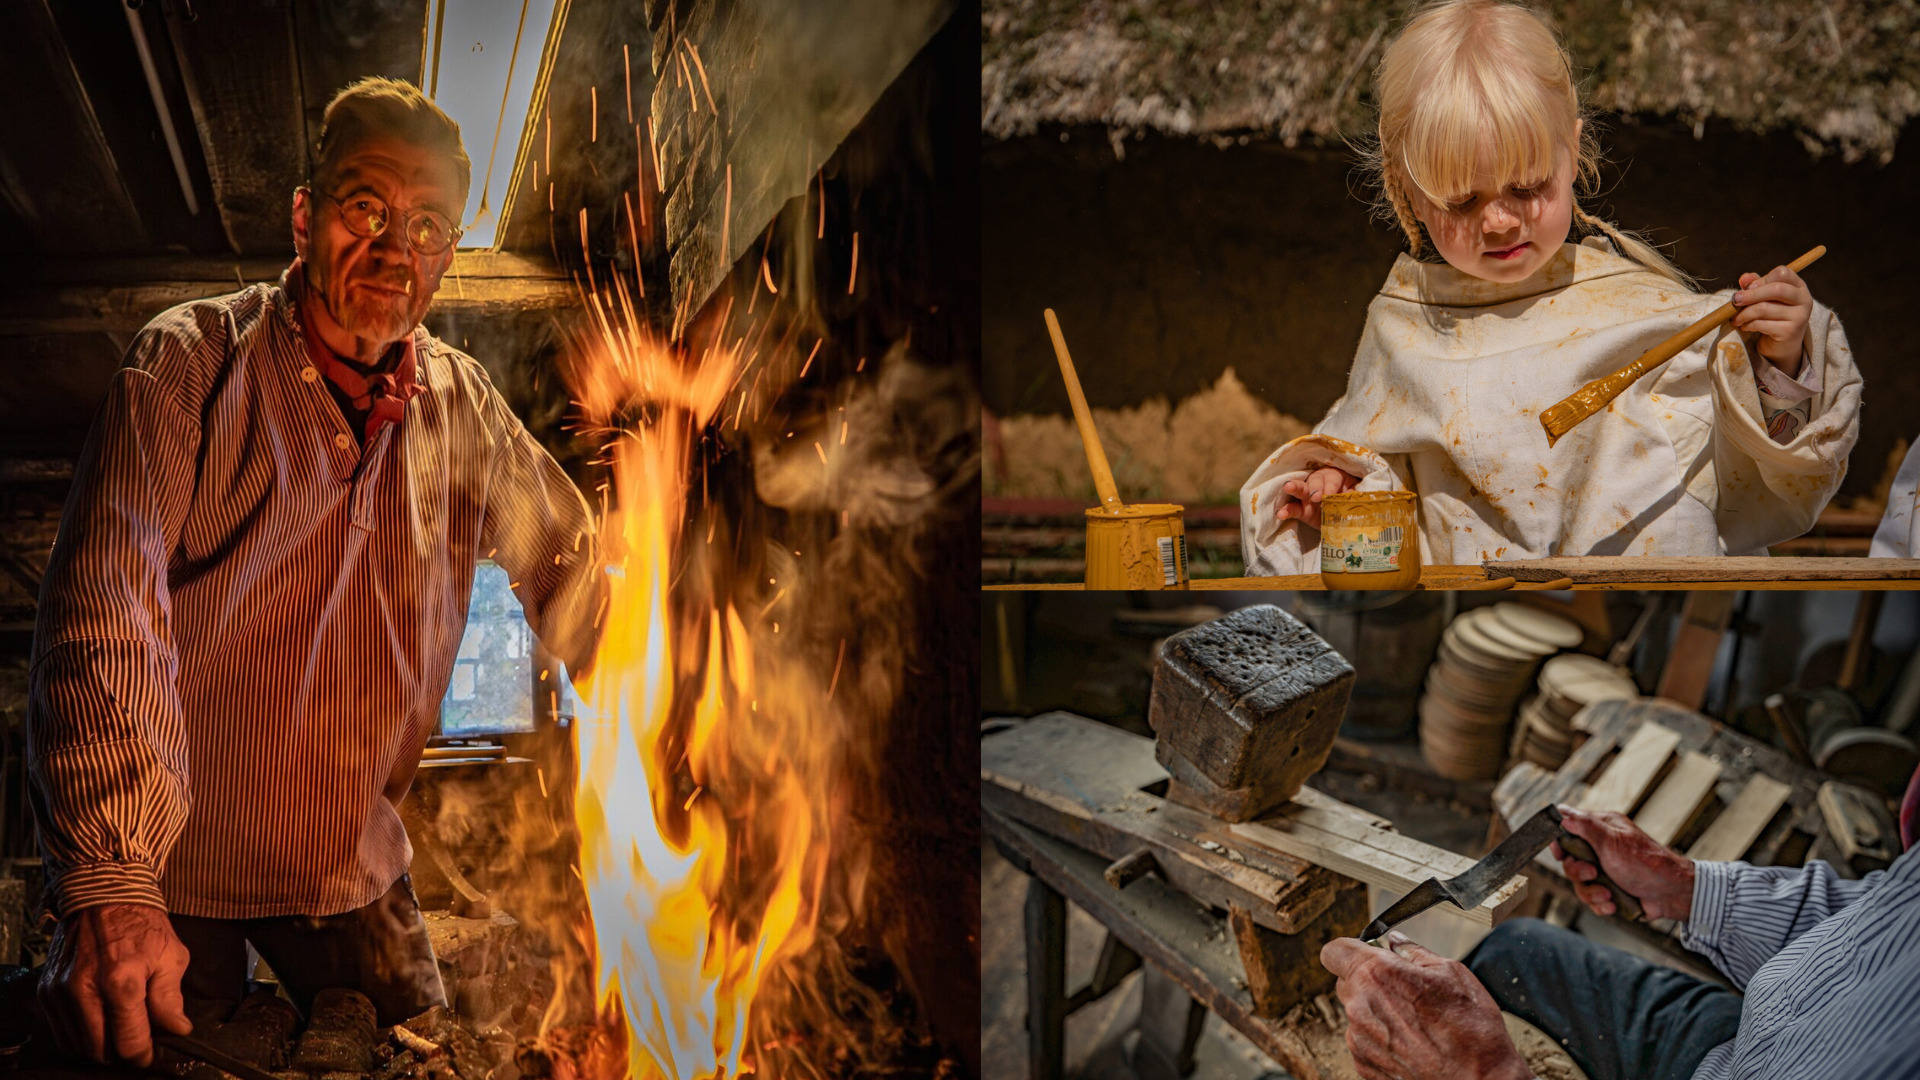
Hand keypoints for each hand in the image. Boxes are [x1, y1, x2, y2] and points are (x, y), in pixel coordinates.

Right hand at [38, 903, 191, 1065]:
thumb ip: (170, 999)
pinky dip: (80, 1033)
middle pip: (99, 1050)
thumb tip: (177, 1031)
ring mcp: (61, 991)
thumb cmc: (142, 924)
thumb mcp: (171, 956)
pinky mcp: (47, 990)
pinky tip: (99, 1020)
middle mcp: (85, 990)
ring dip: (99, 1045)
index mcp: (121, 982)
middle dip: (121, 1052)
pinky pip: (61, 1030)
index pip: (128, 1043)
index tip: (151, 1052)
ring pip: (78, 1044)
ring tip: (119, 1028)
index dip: (143, 1055)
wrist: (104, 894)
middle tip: (136, 1040)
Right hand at [1278, 465, 1358, 530]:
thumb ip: (1357, 495)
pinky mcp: (1303, 511)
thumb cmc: (1354, 503)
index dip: (1331, 486)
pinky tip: (1280, 513)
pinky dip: (1286, 511)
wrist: (1349, 520)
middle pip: (1315, 479)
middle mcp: (1321, 484)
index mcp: (1337, 476)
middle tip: (1316, 497)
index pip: (1332, 477)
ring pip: (1301, 489)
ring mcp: (1309, 497)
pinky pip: (1293, 509)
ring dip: (1294, 488)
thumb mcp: (1359, 497)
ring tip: (1287, 487)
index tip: (1331, 495)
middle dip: (1315, 487)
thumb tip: (1357, 497)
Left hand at [1321, 933, 1531, 1079]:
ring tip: (1413, 1020)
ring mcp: (1359, 1038)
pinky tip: (1410, 1041)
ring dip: (1376, 1010)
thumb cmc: (1470, 1028)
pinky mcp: (1364, 1063)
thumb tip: (1396, 942)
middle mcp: (1360, 1006)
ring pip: (1356, 1012)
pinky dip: (1380, 1037)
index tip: (1366, 953)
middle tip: (1401, 988)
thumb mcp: (1450, 972)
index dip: (1350, 949)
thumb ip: (1414, 951)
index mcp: (1377, 974)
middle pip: (1346, 981)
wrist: (1479, 1079)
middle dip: (1367, 980)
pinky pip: (1363, 1040)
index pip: (1335, 951)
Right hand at [1551, 805, 1695, 920]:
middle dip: (1579, 873)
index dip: (1560, 842)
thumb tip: (1562, 812)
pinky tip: (1613, 903)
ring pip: (1579, 883)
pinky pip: (1591, 899)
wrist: (1670, 894)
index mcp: (1601, 829)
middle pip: (1569, 861)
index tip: (1560, 853)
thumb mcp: (1612, 840)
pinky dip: (1600, 904)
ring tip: (1608, 894)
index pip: (1568, 829)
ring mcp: (1605, 870)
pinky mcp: (1609, 890)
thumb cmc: (1645, 863)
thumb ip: (1585, 826)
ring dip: (1592, 892)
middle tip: (1594, 873)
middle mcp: (1600, 848)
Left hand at [1730, 265, 1811, 374]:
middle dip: (1750, 295)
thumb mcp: (1764, 298)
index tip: (1749, 287)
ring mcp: (1799, 316)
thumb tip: (1744, 277)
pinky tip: (1744, 327)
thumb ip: (1755, 285)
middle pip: (1775, 289)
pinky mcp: (1790, 332)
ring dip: (1744, 313)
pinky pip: (1761, 324)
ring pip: (1764, 308)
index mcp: (1799, 287)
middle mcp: (1804, 299)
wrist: (1782, 346)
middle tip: (1734, 301)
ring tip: (1736, 318)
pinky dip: (1748, 325)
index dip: (1763, 279)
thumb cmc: (1772, 317)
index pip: (1783, 273)